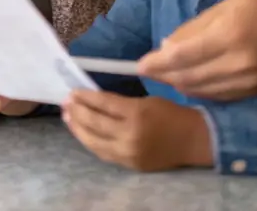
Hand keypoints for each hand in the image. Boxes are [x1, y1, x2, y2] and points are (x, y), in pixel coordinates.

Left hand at [62, 91, 212, 171]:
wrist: (191, 140)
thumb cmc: (170, 113)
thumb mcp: (146, 100)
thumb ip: (121, 103)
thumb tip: (95, 100)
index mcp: (136, 113)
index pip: (103, 104)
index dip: (85, 97)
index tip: (73, 91)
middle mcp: (129, 135)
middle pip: (95, 123)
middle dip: (77, 112)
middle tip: (65, 102)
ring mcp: (128, 153)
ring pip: (95, 142)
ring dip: (79, 129)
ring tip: (68, 118)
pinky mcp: (129, 165)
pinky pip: (104, 154)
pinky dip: (91, 143)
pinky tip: (83, 134)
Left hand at [138, 0, 256, 99]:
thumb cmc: (254, 4)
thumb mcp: (219, 8)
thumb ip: (191, 31)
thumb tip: (165, 49)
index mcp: (229, 35)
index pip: (183, 56)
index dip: (158, 63)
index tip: (139, 65)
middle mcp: (239, 63)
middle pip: (189, 77)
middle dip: (164, 75)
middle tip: (147, 71)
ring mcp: (248, 82)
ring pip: (202, 91)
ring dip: (179, 84)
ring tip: (164, 76)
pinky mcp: (254, 92)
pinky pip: (218, 96)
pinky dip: (199, 90)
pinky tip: (189, 82)